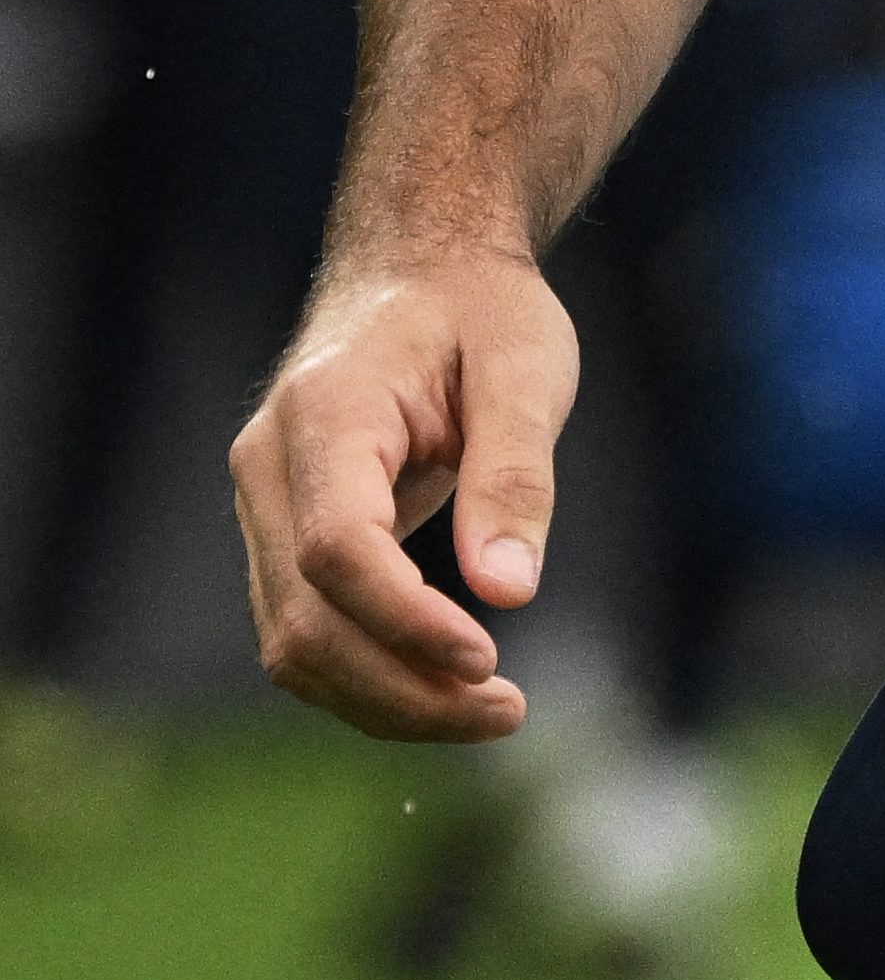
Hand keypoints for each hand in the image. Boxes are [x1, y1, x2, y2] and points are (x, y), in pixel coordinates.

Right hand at [230, 248, 579, 742]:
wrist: (420, 267)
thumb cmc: (481, 309)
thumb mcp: (526, 366)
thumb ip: (513, 473)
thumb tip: (508, 592)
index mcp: (323, 411)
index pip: (337, 547)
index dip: (405, 620)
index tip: (487, 661)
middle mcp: (268, 465)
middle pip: (304, 618)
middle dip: (401, 688)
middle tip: (507, 711)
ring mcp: (263, 505)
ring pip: (293, 644)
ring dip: (383, 700)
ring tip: (490, 712)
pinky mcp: (280, 536)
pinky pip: (305, 631)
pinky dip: (367, 676)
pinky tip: (443, 687)